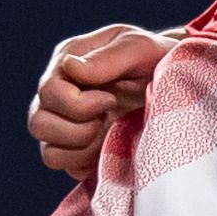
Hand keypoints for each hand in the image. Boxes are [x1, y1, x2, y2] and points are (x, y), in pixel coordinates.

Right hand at [27, 25, 173, 177]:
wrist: (178, 84)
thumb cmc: (158, 59)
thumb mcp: (139, 48)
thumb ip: (107, 57)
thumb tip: (70, 68)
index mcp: (67, 63)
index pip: (48, 92)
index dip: (79, 103)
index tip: (112, 99)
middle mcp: (59, 95)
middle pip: (38, 124)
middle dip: (79, 127)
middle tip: (109, 116)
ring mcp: (64, 125)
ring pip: (49, 152)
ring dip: (81, 146)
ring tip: (108, 130)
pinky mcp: (76, 151)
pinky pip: (66, 167)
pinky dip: (86, 161)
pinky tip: (108, 144)